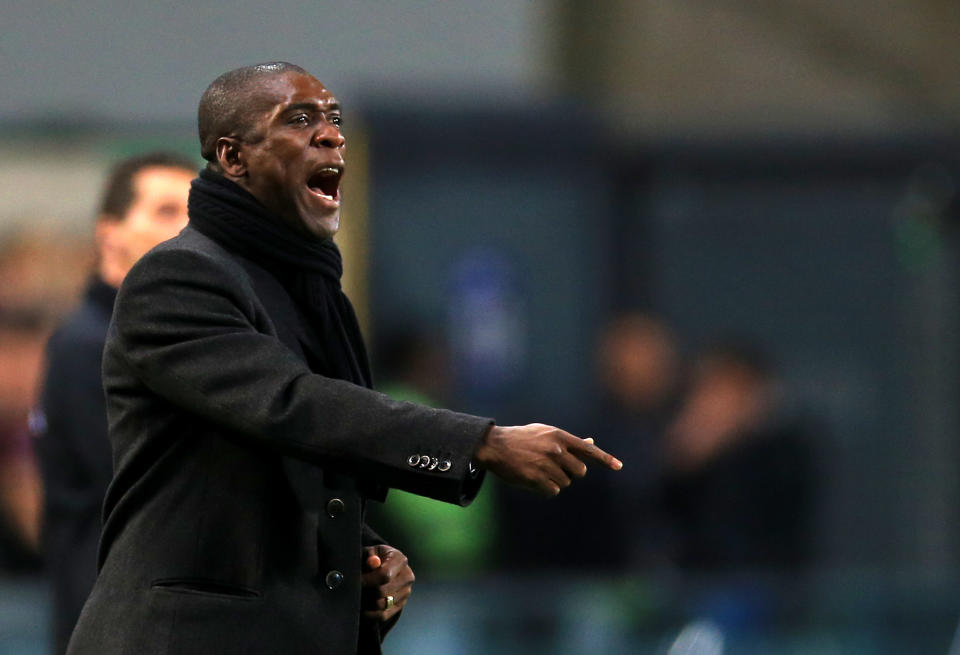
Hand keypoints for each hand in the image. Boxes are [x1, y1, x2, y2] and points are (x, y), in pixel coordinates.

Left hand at [361, 545, 413, 622]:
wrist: (385, 565)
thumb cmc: (375, 558)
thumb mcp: (371, 552)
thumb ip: (370, 556)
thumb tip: (372, 562)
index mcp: (400, 560)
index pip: (385, 575)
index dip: (368, 580)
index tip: (355, 582)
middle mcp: (407, 576)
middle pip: (382, 592)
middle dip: (365, 592)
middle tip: (353, 590)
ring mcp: (406, 592)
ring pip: (381, 605)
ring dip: (367, 602)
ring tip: (358, 596)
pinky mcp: (401, 604)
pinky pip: (384, 615)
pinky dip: (370, 614)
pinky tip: (362, 608)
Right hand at [472, 424, 621, 495]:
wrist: (495, 446)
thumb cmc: (522, 439)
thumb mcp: (545, 433)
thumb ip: (568, 441)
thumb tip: (590, 441)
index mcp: (560, 436)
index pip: (588, 450)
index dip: (605, 459)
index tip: (619, 466)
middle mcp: (556, 450)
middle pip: (580, 472)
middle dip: (570, 473)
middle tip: (554, 467)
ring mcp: (547, 465)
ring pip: (566, 483)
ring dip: (555, 480)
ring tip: (538, 470)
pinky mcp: (537, 479)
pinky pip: (553, 491)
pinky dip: (546, 489)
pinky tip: (533, 479)